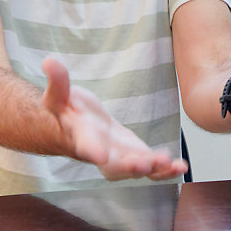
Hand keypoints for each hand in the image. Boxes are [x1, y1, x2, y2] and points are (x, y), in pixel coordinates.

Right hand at [41, 57, 186, 180]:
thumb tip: (48, 61)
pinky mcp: (135, 156)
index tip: (99, 155)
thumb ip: (58, 81)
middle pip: (114, 165)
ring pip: (135, 169)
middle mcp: (101, 153)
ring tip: (171, 165)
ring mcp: (119, 158)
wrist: (76, 129)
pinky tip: (181, 166)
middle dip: (129, 166)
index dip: (91, 149)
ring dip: (154, 169)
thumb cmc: (67, 111)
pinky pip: (149, 167)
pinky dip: (164, 170)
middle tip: (144, 164)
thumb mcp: (59, 95)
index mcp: (81, 136)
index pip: (84, 144)